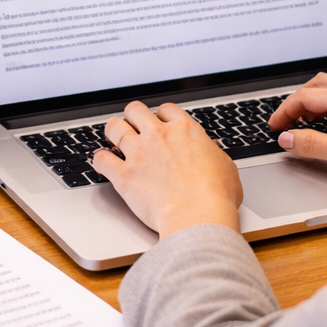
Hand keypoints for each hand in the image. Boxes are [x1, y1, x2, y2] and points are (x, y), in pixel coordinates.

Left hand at [92, 102, 242, 237]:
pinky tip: (103, 163)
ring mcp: (139, 154)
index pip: (165, 109)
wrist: (198, 217)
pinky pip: (101, 159)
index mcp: (184, 130)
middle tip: (132, 127)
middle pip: (135, 110)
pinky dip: (100, 160)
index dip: (160, 115)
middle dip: (132, 117)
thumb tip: (211, 150)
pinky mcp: (124, 175)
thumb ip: (213, 154)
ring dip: (112, 132)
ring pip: (114, 128)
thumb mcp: (226, 167)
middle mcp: (159, 136)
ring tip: (113, 139)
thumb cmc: (216, 196)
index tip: (159, 123)